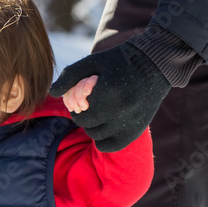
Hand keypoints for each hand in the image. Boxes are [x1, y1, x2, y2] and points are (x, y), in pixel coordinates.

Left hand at [50, 42, 170, 152]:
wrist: (155, 64)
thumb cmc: (118, 61)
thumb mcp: (92, 62)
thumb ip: (70, 76)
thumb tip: (52, 92)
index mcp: (107, 93)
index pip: (78, 112)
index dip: (76, 106)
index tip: (83, 99)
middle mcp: (119, 110)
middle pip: (86, 125)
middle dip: (84, 116)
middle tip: (91, 106)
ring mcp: (130, 122)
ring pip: (97, 136)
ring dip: (93, 127)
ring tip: (100, 113)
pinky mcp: (138, 129)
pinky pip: (112, 146)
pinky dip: (105, 140)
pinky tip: (107, 127)